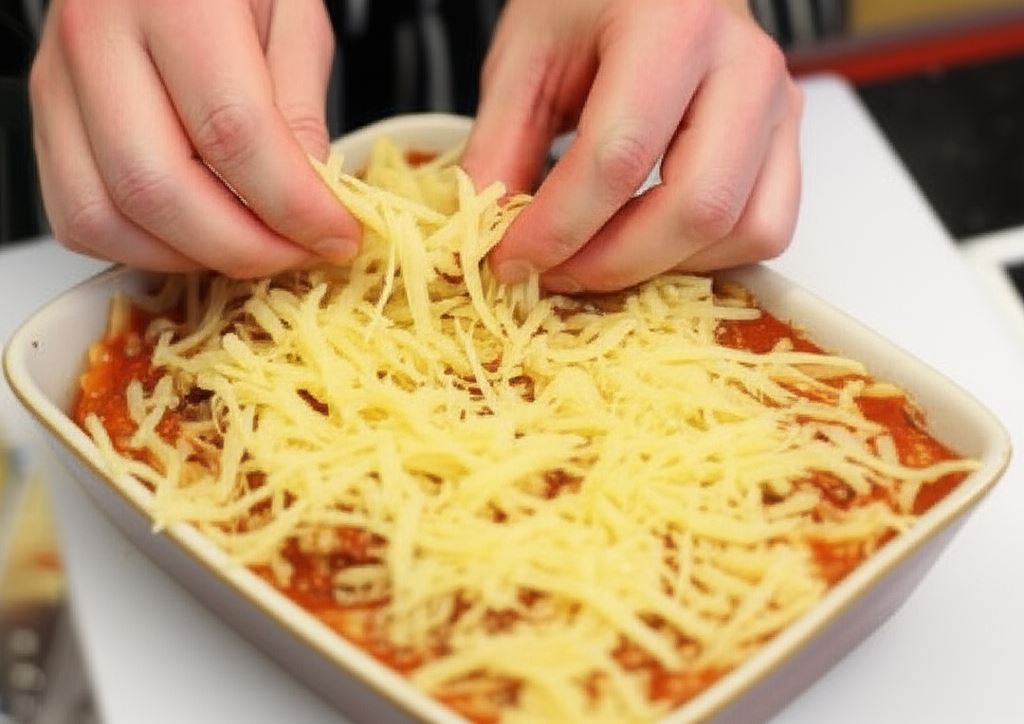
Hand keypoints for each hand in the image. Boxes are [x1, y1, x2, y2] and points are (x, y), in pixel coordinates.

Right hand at [29, 0, 359, 276]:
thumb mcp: (293, 15)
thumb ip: (299, 107)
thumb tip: (308, 201)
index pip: (232, 131)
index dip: (293, 205)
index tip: (336, 235)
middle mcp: (96, 37)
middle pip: (158, 188)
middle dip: (243, 248)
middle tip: (297, 255)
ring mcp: (59, 82)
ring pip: (106, 216)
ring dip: (191, 258)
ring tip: (252, 249)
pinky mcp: (47, 118)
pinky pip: (80, 218)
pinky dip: (143, 250)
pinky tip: (198, 237)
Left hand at [463, 0, 802, 291]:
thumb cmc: (590, 2)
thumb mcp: (525, 56)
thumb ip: (501, 145)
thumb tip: (484, 237)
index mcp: (672, 24)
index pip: (618, 156)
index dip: (559, 228)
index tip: (511, 261)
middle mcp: (745, 64)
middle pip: (695, 205)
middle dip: (612, 264)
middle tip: (553, 274)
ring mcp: (779, 103)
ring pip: (742, 229)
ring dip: (661, 267)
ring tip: (596, 259)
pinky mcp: (787, 138)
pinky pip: (765, 229)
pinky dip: (706, 259)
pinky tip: (649, 243)